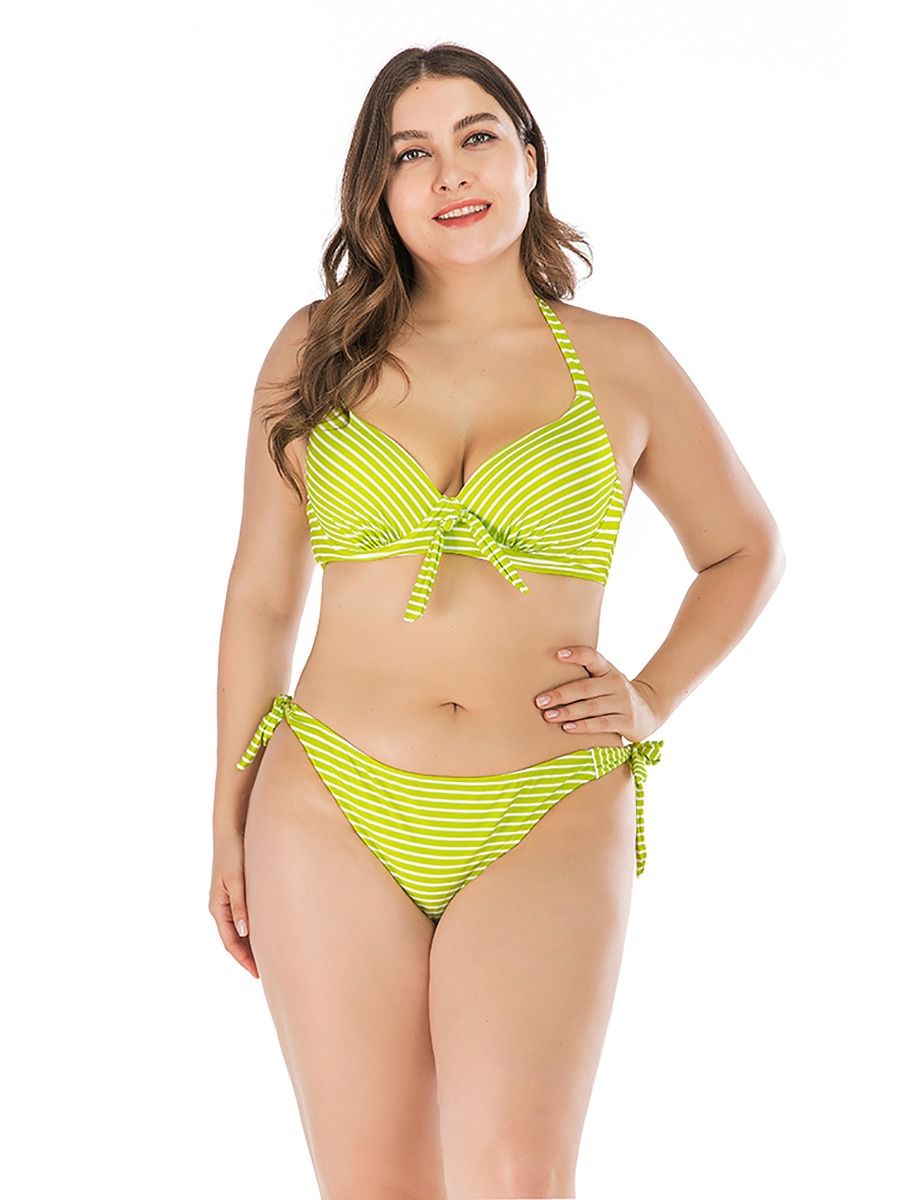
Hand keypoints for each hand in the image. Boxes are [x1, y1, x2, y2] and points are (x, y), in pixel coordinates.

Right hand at [209, 832, 258, 978]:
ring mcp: (227, 901)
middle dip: (247, 956)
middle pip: (233, 939)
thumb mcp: (237, 879)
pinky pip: (242, 918)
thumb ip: (240, 904)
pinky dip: (252, 929)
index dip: (243, 959)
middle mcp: (220, 907)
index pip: (229, 942)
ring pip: (238, 930)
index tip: (258, 973)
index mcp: (218, 907)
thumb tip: (243, 931)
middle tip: (267, 971)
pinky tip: (267, 932)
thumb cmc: (233, 853)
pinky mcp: (236, 893)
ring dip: (250, 944)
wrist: (231, 830)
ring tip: (269, 957)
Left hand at [534, 646, 661, 742]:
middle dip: (560, 694)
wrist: (649, 710)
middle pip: (585, 687)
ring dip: (568, 712)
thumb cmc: (614, 695)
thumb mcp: (605, 680)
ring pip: (591, 707)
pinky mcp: (627, 721)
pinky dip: (584, 726)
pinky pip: (602, 724)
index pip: (592, 657)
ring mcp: (623, 702)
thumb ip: (584, 677)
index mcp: (608, 670)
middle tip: (540, 701)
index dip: (577, 654)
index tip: (558, 655)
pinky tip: (568, 727)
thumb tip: (546, 676)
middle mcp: (616, 683)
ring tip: (549, 716)